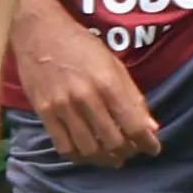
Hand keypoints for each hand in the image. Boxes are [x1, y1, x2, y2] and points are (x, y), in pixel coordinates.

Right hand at [8, 0, 158, 165]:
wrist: (40, 33)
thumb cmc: (81, 46)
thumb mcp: (114, 64)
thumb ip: (132, 97)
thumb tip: (150, 127)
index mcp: (108, 83)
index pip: (134, 125)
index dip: (147, 143)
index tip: (152, 149)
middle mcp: (86, 98)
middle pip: (113, 142)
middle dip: (127, 152)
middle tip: (130, 151)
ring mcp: (63, 107)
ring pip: (89, 150)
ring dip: (104, 159)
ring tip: (111, 156)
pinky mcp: (44, 113)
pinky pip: (64, 147)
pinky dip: (79, 156)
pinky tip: (87, 152)